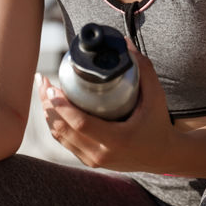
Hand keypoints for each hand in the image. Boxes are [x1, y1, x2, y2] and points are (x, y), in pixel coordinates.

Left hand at [39, 41, 174, 170]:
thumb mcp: (156, 96)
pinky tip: (53, 108)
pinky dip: (56, 124)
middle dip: (48, 104)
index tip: (52, 87)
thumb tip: (125, 44)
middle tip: (43, 82)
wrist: (163, 156)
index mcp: (117, 140)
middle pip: (62, 129)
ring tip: (44, 91)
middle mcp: (101, 154)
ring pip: (59, 136)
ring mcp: (93, 160)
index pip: (80, 124)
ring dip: (48, 113)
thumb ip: (143, 69)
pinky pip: (65, 141)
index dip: (62, 106)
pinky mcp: (89, 160)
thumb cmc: (158, 124)